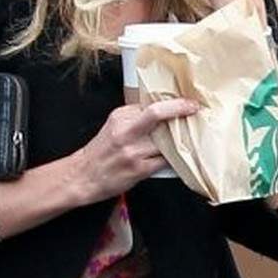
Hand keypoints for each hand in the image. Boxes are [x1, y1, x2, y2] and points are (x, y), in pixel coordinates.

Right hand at [68, 99, 198, 201]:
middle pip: (157, 115)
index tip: (186, 101)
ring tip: (190, 135)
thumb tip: (163, 115)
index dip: (171, 102)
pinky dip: (176, 158)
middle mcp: (126, 131)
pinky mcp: (140, 169)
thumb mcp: (114, 127)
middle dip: (179, 109)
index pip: (149, 104)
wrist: (84, 176)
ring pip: (166, 139)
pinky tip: (181, 156)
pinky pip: (166, 161)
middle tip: (193, 108)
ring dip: (181, 137)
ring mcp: (133, 151)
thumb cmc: (101, 153)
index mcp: (119, 117)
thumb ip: (135, 120)